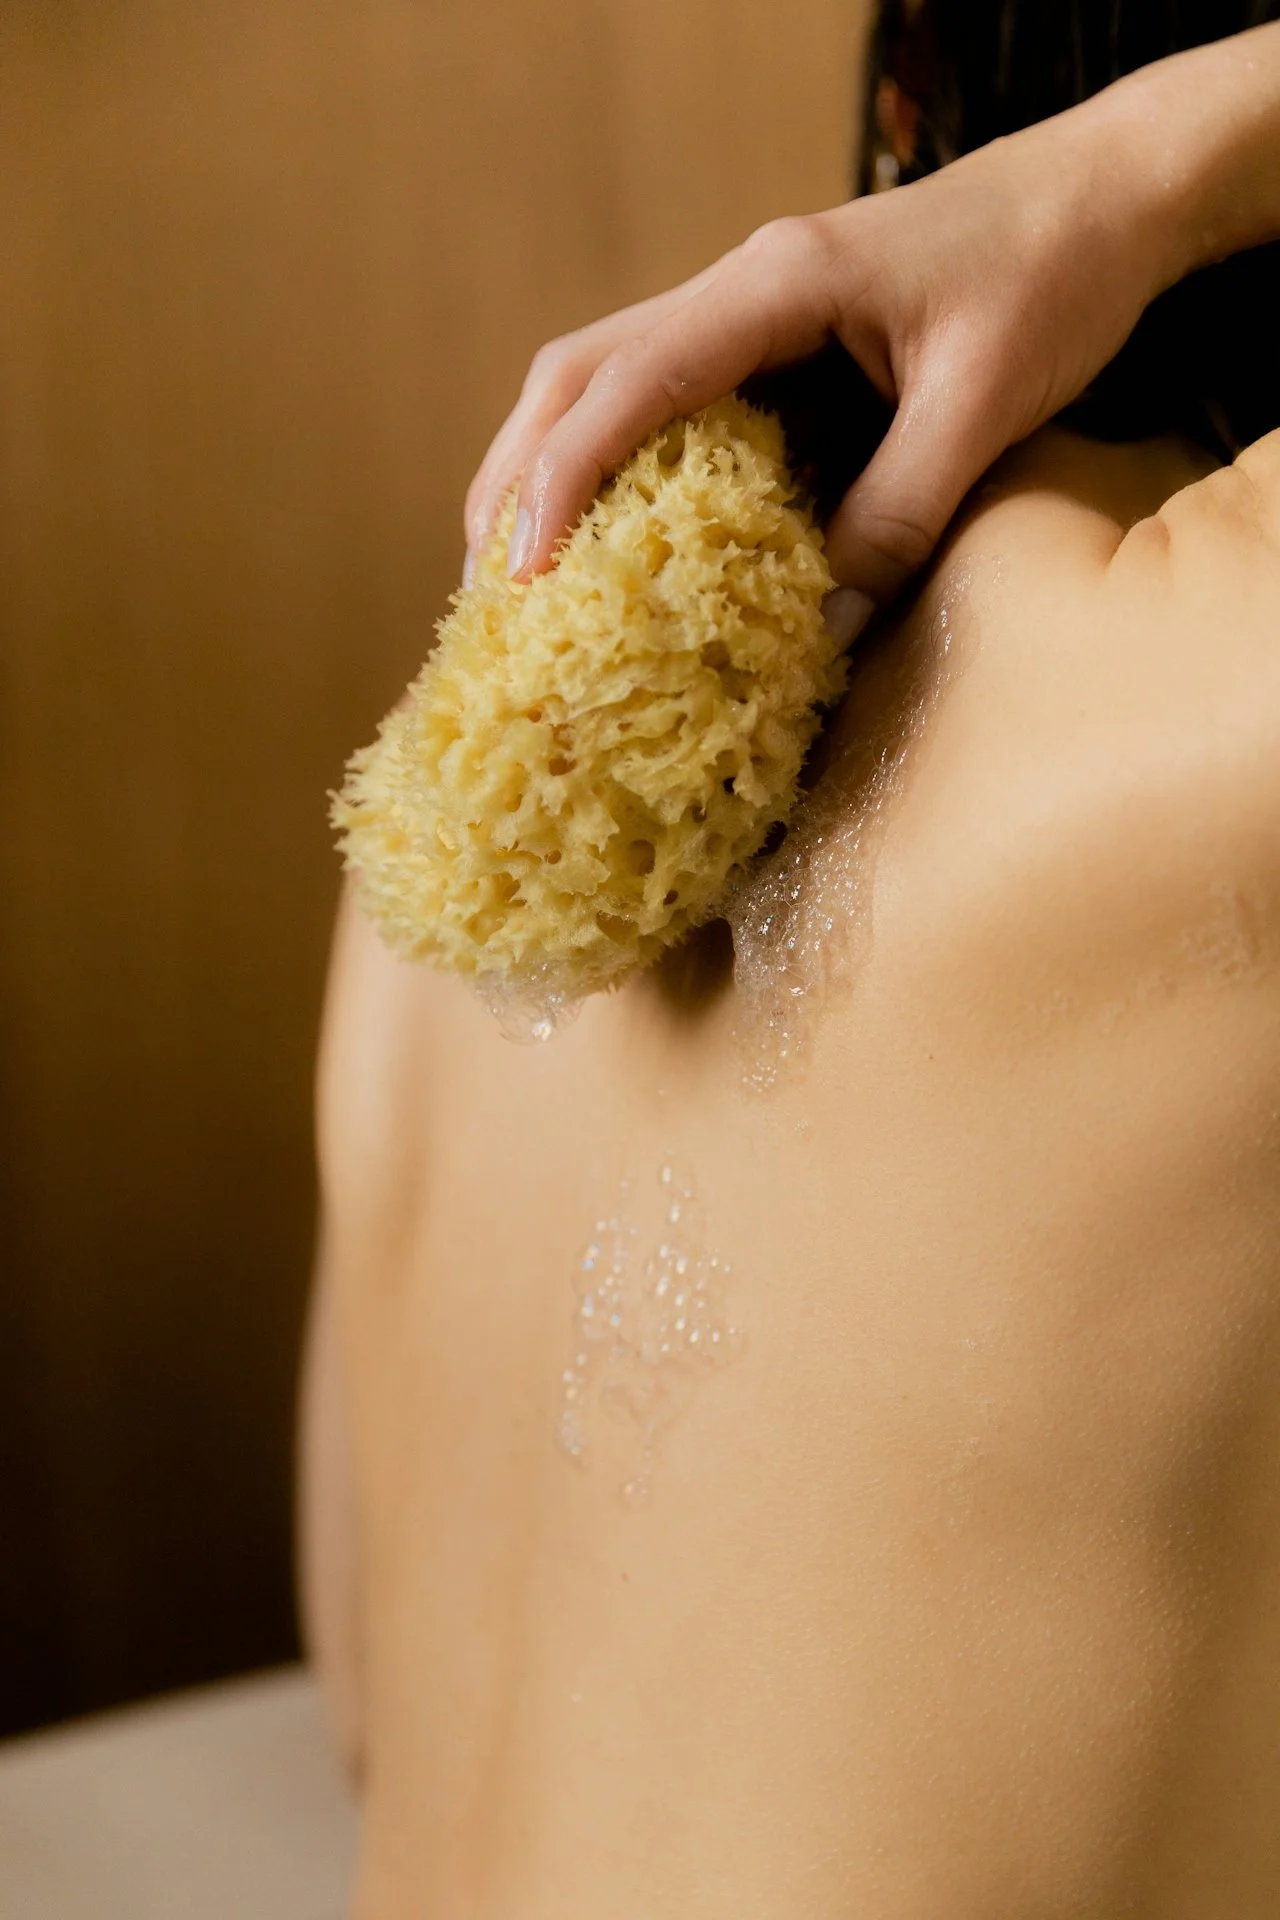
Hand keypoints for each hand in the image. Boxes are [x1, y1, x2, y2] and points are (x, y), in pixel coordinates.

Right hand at [464, 22, 1279, 624]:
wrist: (1104, 198)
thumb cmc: (1052, 279)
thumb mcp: (982, 409)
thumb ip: (896, 517)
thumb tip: (818, 634)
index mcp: (774, 286)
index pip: (625, 383)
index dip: (561, 482)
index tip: (524, 578)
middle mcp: (739, 290)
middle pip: (575, 374)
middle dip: (515, 480)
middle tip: (486, 592)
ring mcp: (749, 312)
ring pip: (603, 383)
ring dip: (548, 473)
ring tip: (518, 577)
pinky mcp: (774, 344)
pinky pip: (665, 404)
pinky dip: (615, 470)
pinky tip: (613, 540)